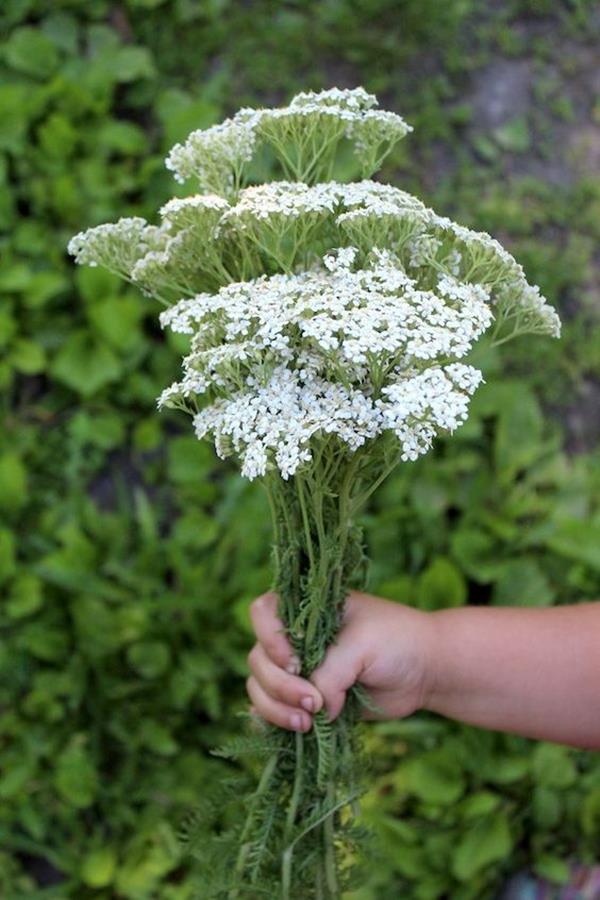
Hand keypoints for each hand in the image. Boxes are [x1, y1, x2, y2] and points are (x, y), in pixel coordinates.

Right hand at [246, 590, 435, 732]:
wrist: (425, 670)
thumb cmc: (396, 642)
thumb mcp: (360, 648)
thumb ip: (329, 676)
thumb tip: (313, 710)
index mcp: (306, 610)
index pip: (262, 614)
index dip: (270, 641)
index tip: (296, 663)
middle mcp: (296, 637)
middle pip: (258, 659)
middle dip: (279, 686)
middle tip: (312, 703)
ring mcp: (298, 670)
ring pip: (259, 688)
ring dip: (276, 709)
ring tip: (307, 723)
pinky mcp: (306, 699)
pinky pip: (272, 711)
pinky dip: (276, 722)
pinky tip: (298, 731)